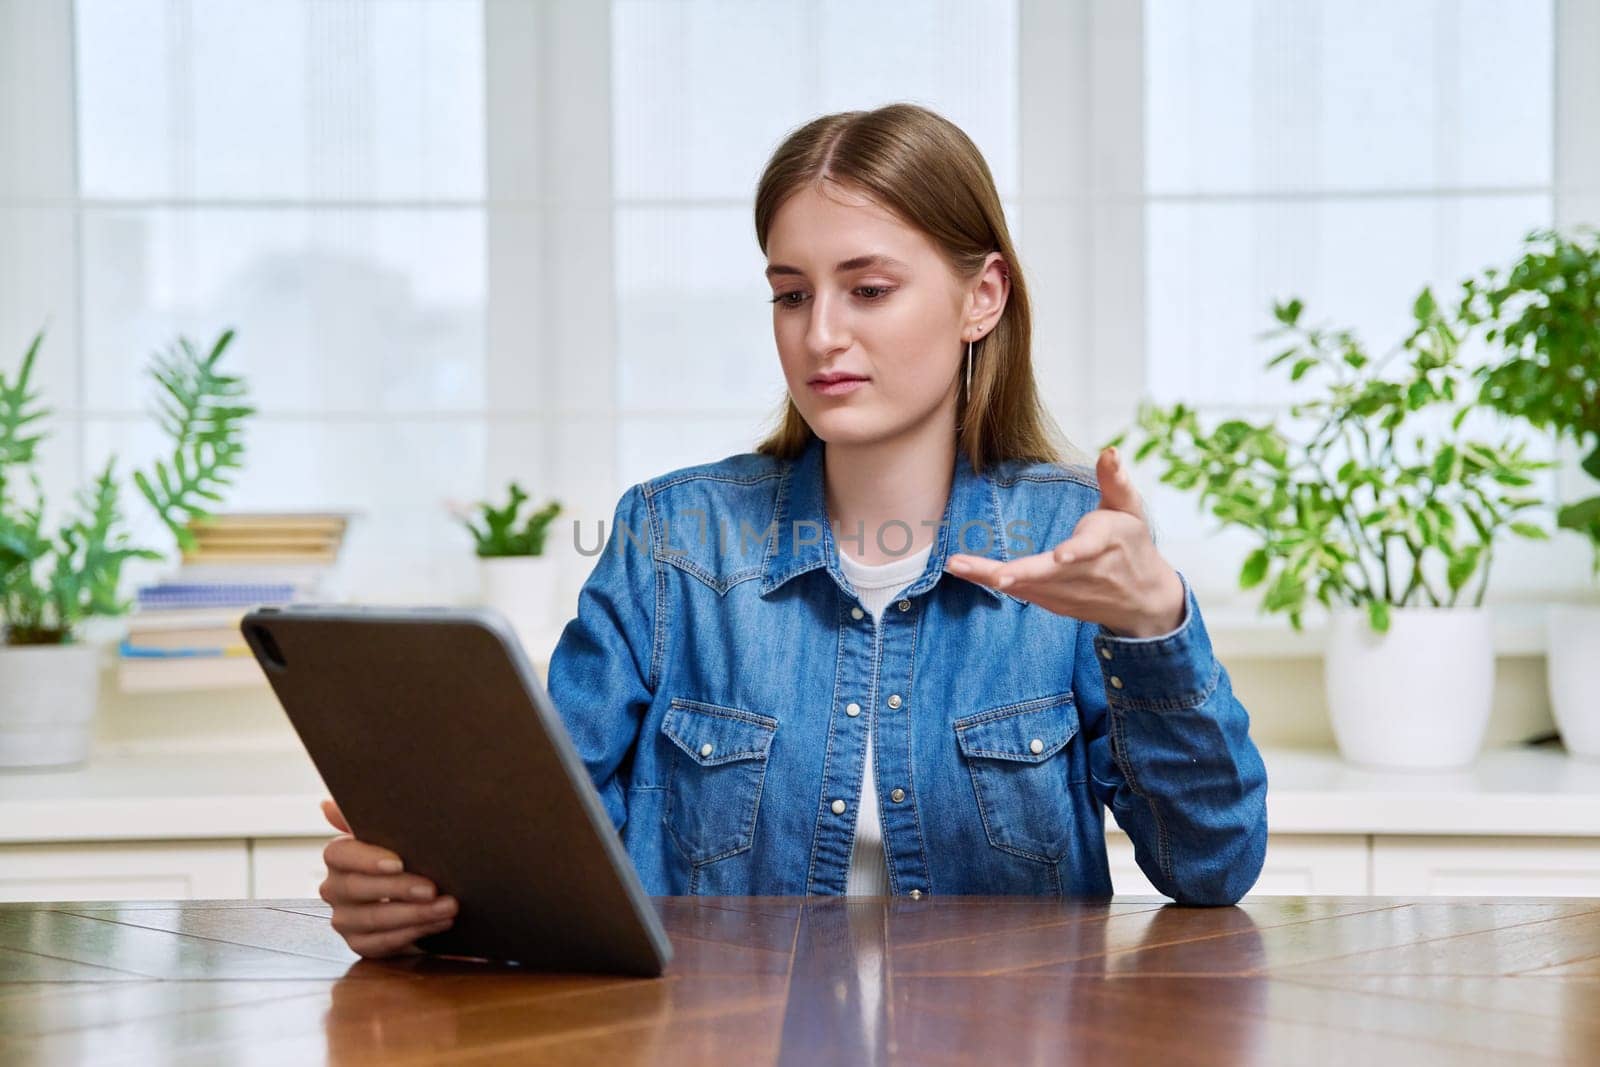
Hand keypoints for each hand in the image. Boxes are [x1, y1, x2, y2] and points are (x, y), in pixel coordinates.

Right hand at [319, 798, 457, 958]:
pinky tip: (439, 923)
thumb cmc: (404, 856)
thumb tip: (327, 805)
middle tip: (432, 888)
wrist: (417, 892)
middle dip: (400, 890)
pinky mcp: (359, 943)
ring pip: (374, 919)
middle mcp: (335, 888)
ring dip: (415, 914)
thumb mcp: (392, 834)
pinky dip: (414, 933)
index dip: (368, 859)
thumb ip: (363, 818)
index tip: (399, 862)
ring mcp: (344, 919)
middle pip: (359, 889)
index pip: (340, 854)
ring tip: (448, 907)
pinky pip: (382, 943)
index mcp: (339, 857)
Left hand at [944, 446, 1185, 637]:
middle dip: (1019, 573)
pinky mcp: (1054, 603)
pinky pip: (1021, 593)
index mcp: (1107, 543)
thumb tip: (1109, 450)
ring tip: (956, 565)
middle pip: (1048, 573)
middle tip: (993, 573)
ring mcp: (1068, 593)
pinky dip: (992, 583)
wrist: (1144, 600)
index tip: (1060, 556)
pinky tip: (965, 572)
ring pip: (1027, 586)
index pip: (1091, 546)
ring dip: (990, 577)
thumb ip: (1115, 481)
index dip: (1075, 551)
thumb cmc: (1134, 545)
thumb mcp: (1131, 510)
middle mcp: (1085, 572)